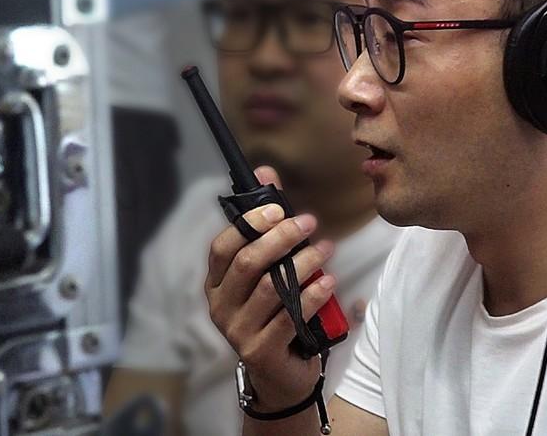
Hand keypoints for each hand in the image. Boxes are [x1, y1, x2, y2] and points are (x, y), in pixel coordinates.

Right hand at [205, 166, 337, 410]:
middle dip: (280, 237)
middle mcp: (221, 306)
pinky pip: (291, 316)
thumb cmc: (274, 312)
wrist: (280, 375)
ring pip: (272, 287)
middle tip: (309, 222)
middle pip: (247, 263)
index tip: (278, 207)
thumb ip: (265, 224)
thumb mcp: (268, 270)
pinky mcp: (262, 351)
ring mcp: (239, 331)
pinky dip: (313, 295)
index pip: (222, 247)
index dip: (249, 223)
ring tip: (325, 249)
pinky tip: (330, 281)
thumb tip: (265, 172)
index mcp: (216, 283)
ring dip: (303, 264)